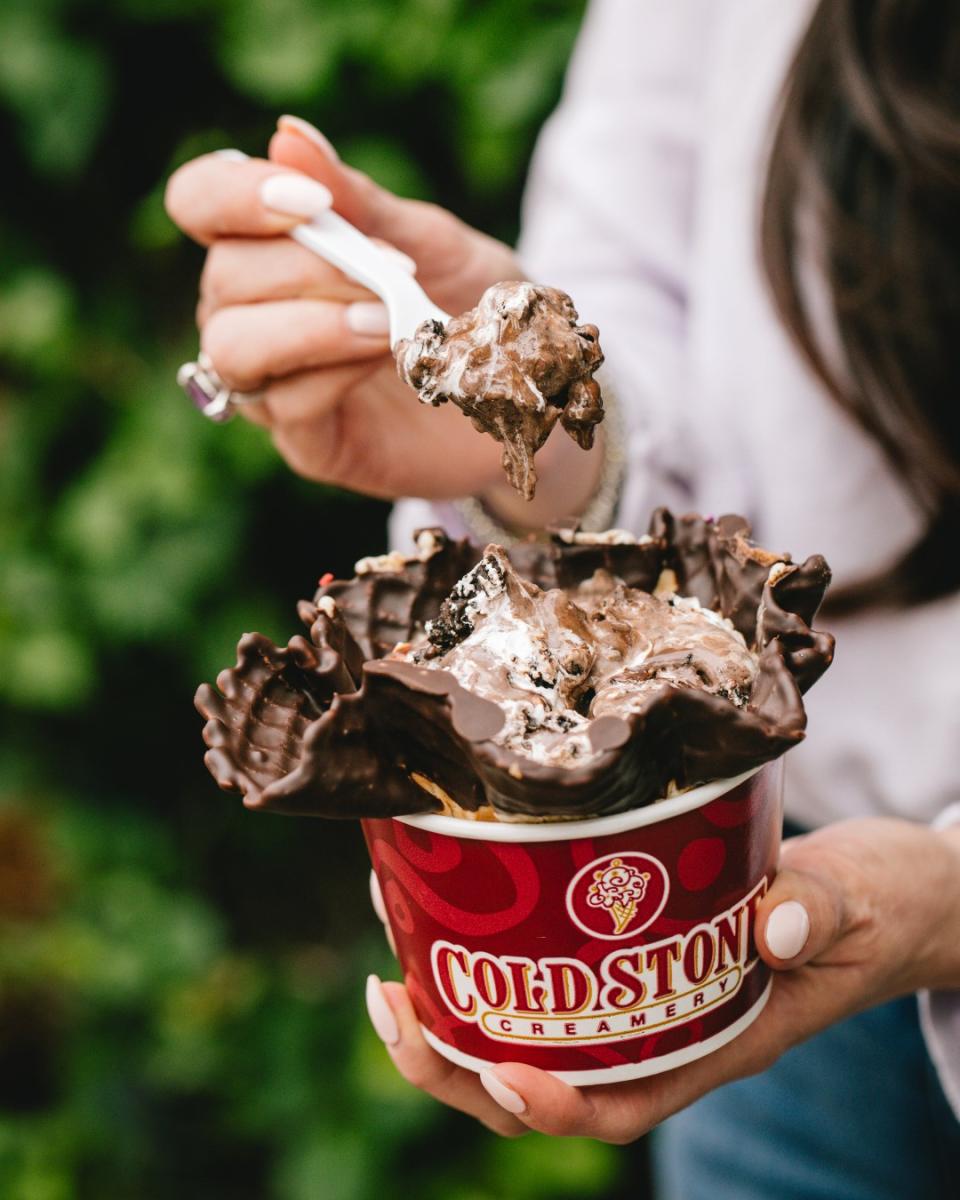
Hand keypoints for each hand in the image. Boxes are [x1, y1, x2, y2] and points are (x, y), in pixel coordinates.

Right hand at [165, 117, 600, 517]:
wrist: (525, 394)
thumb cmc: (472, 310)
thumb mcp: (432, 244)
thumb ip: (362, 203)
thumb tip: (287, 135)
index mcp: (270, 250)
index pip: (199, 203)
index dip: (233, 195)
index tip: (312, 200)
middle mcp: (253, 316)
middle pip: (221, 279)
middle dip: (304, 266)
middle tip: (390, 270)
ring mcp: (276, 387)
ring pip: (231, 347)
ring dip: (309, 324)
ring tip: (386, 319)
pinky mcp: (310, 445)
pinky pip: (285, 406)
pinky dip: (334, 372)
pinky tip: (390, 357)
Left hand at [365, 817, 959, 1140]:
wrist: (892, 893)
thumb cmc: (881, 909)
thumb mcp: (861, 905)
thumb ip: (822, 913)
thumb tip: (776, 923)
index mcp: (718, 1040)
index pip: (618, 1103)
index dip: (546, 1104)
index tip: (490, 1070)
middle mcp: (668, 1026)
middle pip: (544, 1080)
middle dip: (455, 1062)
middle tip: (390, 1000)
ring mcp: (649, 991)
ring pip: (533, 1030)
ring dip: (453, 1010)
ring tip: (394, 955)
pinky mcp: (637, 944)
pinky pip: (553, 973)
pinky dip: (494, 954)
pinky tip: (453, 906)